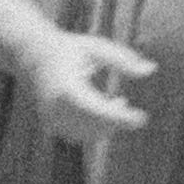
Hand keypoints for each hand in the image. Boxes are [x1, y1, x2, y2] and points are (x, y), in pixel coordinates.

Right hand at [18, 30, 156, 147]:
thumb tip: (152, 69)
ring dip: (109, 124)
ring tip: (120, 101)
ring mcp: (52, 120)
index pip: (96, 110)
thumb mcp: (96, 48)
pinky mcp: (53, 126)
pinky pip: (81, 135)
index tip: (142, 119)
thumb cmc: (69, 49)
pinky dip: (97, 127)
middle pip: (95, 126)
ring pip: (89, 134)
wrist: (32, 56)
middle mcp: (56, 108)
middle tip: (132, 109)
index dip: (119, 118)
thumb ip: (123, 60)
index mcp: (65, 88)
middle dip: (117, 121)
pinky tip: (109, 106)